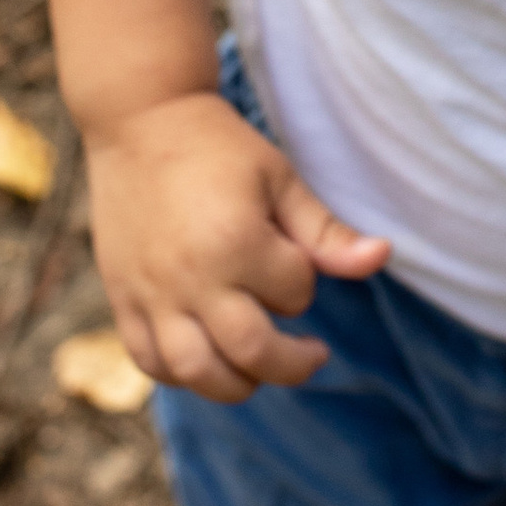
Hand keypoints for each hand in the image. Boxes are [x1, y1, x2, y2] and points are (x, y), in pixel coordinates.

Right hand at [85, 89, 390, 403]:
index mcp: (236, 241)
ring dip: (237, 383)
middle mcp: (192, 276)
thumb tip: (382, 256)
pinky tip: (208, 357)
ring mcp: (152, 292)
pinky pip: (151, 361)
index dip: (302, 282)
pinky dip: (182, 373)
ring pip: (197, 372)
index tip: (291, 255)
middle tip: (311, 354)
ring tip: (256, 367)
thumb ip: (326, 232)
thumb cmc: (217, 147)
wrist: (138, 122)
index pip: (294, 295)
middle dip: (291, 363)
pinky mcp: (123, 297)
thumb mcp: (279, 179)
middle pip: (252, 352)